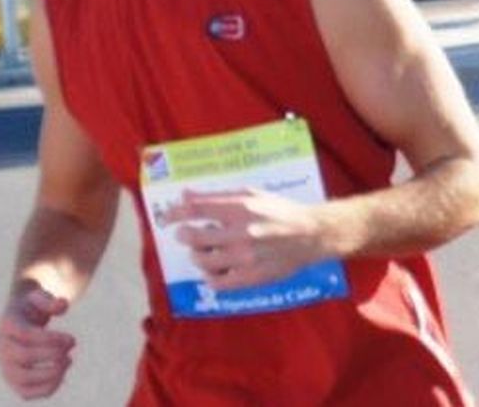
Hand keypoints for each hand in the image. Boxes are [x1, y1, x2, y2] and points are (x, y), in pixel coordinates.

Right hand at [0, 284, 75, 399]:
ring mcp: (5, 364)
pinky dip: (46, 388)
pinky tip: (62, 375)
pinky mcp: (13, 378)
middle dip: (51, 355)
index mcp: (7, 323)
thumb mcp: (41, 297)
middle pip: (22, 357)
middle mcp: (2, 346)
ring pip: (21, 379)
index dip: (51, 339)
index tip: (72, 339)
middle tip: (71, 347)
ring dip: (49, 374)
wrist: (21, 317)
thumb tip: (62, 305)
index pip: (26, 335)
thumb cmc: (34, 306)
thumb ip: (50, 301)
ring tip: (68, 361)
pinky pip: (26, 392)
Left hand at [166, 188, 328, 290]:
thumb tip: (185, 195)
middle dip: (184, 235)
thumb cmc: (280, 211)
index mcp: (242, 207)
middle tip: (186, 234)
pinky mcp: (252, 277)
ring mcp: (246, 257)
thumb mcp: (251, 195)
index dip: (175, 213)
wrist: (312, 234)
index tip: (166, 217)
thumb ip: (217, 196)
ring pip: (202, 260)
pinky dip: (210, 276)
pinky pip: (217, 282)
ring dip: (196, 255)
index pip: (196, 209)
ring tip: (202, 251)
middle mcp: (242, 232)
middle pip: (194, 237)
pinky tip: (216, 269)